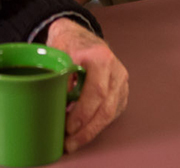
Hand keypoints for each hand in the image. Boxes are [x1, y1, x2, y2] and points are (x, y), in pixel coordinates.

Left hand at [45, 17, 127, 152]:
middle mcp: (116, 70)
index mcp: (100, 57)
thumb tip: (60, 103)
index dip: (83, 113)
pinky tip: (84, 130)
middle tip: (70, 142)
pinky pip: (113, 112)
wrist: (79, 35)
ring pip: (111, 113)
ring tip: (74, 141)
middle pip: (106, 108)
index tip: (68, 127)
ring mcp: (121, 81)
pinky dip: (98, 124)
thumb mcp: (58, 53)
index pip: (96, 92)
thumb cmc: (67, 43)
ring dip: (92, 130)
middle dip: (87, 130)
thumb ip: (59, 75)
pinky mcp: (121, 91)